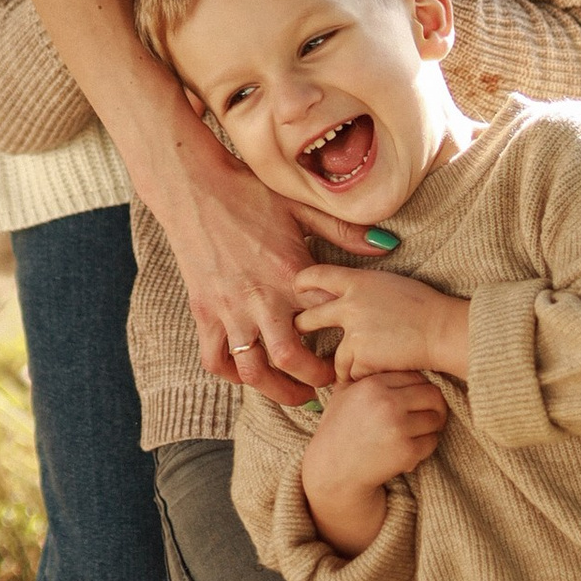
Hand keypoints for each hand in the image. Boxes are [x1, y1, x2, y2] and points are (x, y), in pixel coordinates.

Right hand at [155, 118, 331, 395]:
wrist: (194, 188)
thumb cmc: (250, 194)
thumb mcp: (301, 208)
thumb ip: (344, 231)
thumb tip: (386, 245)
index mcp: (289, 273)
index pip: (324, 323)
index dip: (342, 345)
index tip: (353, 353)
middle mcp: (259, 298)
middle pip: (287, 360)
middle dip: (311, 381)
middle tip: (326, 384)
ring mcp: (228, 309)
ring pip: (250, 370)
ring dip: (275, 390)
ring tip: (293, 393)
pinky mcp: (203, 312)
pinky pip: (214, 359)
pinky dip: (231, 374)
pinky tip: (249, 371)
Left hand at [291, 262, 472, 384]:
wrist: (444, 330)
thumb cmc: (427, 307)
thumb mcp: (390, 284)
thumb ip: (364, 289)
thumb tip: (347, 297)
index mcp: (359, 282)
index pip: (317, 275)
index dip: (302, 282)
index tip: (298, 290)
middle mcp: (350, 305)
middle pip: (310, 318)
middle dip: (303, 327)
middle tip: (300, 332)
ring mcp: (354, 333)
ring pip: (335, 357)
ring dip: (346, 366)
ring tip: (362, 370)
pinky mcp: (361, 358)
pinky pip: (352, 374)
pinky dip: (362, 379)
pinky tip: (378, 377)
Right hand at [301, 367, 447, 548]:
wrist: (332, 471)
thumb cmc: (338, 429)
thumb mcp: (343, 393)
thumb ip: (363, 373)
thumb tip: (389, 354)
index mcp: (373, 384)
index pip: (416, 376)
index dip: (420, 387)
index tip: (416, 398)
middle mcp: (387, 403)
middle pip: (433, 394)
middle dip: (434, 405)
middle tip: (427, 415)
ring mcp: (398, 427)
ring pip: (436, 418)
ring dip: (432, 427)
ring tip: (417, 432)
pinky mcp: (406, 451)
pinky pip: (432, 441)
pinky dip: (426, 446)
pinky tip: (410, 449)